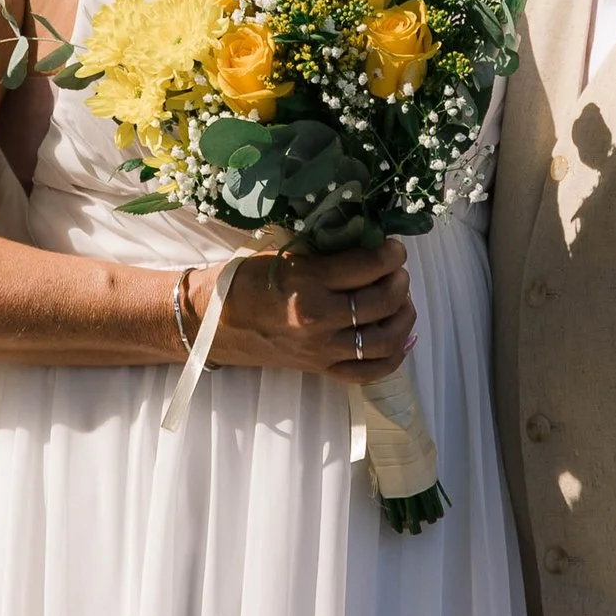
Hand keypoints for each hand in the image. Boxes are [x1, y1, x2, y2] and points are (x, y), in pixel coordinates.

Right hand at [210, 239, 416, 384]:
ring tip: (401, 301)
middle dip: (400, 281)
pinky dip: (393, 357)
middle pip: (382, 301)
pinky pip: (369, 372)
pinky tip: (398, 337)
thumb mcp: (284, 255)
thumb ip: (326, 252)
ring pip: (385, 340)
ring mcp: (321, 349)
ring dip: (403, 317)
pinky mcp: (320, 369)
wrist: (213, 323)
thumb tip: (369, 242)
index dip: (391, 254)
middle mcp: (317, 319)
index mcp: (306, 282)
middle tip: (397, 271)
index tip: (394, 247)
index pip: (367, 266)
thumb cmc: (245, 281)